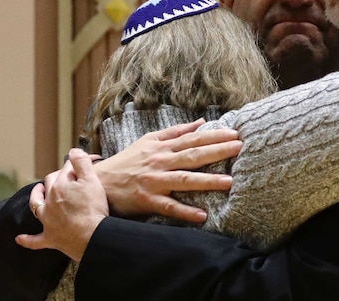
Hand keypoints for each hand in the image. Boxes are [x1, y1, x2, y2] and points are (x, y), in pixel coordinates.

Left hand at [16, 149, 107, 260]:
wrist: (92, 236)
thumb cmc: (93, 208)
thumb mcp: (92, 180)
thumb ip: (81, 163)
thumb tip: (73, 151)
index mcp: (59, 186)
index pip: (65, 169)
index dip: (76, 164)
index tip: (86, 163)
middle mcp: (49, 202)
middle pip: (49, 184)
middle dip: (55, 178)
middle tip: (65, 177)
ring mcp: (48, 220)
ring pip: (36, 206)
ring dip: (36, 198)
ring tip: (38, 192)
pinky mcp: (50, 238)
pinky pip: (34, 240)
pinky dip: (27, 239)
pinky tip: (19, 238)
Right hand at [94, 120, 241, 220]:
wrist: (98, 182)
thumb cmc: (127, 161)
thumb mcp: (148, 141)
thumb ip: (175, 132)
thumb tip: (200, 122)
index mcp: (162, 148)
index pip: (193, 139)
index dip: (214, 136)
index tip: (235, 134)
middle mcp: (160, 162)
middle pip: (193, 156)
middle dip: (217, 151)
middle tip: (239, 148)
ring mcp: (154, 181)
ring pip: (184, 180)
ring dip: (207, 180)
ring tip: (229, 182)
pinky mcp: (147, 200)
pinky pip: (169, 207)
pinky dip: (185, 211)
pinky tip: (201, 215)